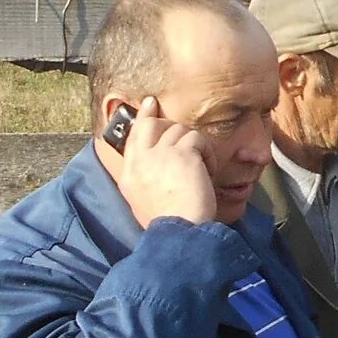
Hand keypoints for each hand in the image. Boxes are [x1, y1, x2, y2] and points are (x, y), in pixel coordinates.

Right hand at [102, 110, 216, 228]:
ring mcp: (160, 155)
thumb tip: (157, 169)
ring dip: (194, 146)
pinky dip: (207, 152)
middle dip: (168, 124)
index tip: (149, 104)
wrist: (180, 233)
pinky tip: (209, 171)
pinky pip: (197, 139)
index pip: (133, 137)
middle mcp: (140, 161)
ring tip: (203, 168)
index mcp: (128, 175)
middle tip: (183, 133)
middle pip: (151, 125)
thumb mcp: (144, 203)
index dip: (142, 118)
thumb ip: (146, 181)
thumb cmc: (170, 226)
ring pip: (178, 130)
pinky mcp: (183, 154)